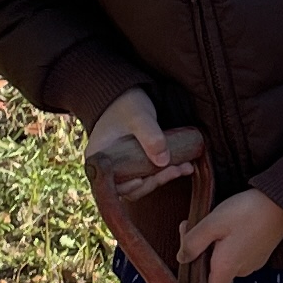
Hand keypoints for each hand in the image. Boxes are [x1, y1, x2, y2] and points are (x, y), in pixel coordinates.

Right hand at [83, 87, 202, 189]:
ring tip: (184, 167)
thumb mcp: (139, 117)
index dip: (126, 186)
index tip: (141, 180)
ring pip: (141, 184)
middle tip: (175, 170)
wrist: (127, 95)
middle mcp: (108, 167)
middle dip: (154, 182)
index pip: (110, 183)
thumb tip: (163, 162)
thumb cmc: (126, 104)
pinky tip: (184, 166)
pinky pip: (148, 176)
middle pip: (129, 187)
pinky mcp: (135, 166)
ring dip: (163, 178)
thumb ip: (150, 136)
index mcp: (98, 157)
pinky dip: (165, 173)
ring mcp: (122, 168)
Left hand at [176, 188, 282, 282]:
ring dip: (217, 248)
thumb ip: (193, 243)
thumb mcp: (212, 223)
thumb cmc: (245, 212)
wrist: (281, 202)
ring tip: (214, 223)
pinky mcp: (262, 253)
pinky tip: (232, 225)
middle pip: (217, 275)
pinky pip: (240, 255)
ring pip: (228, 263)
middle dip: (203, 256)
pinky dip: (232, 244)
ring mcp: (254, 262)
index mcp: (227, 267)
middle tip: (195, 227)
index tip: (192, 258)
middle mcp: (242, 270)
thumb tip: (182, 258)